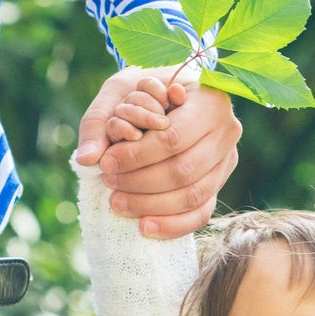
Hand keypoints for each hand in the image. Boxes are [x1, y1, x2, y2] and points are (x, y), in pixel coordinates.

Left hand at [75, 67, 240, 238]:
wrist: (168, 95)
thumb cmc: (144, 88)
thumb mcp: (120, 90)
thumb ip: (99, 120)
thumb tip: (87, 158)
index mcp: (210, 100)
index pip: (173, 139)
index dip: (137, 156)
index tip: (107, 163)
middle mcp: (227, 131)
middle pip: (184, 170)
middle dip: (141, 182)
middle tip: (109, 182)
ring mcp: (226, 160)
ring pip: (192, 195)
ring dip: (151, 205)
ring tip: (118, 203)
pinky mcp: (219, 182)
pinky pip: (201, 213)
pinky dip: (172, 225)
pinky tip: (144, 227)